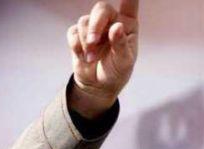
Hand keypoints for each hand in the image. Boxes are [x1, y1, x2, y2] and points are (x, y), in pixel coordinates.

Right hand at [66, 0, 138, 118]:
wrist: (98, 85)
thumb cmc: (117, 72)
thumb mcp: (124, 62)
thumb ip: (121, 45)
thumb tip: (116, 27)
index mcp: (128, 25)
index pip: (130, 4)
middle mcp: (111, 21)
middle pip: (101, 8)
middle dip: (96, 24)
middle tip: (93, 41)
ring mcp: (94, 26)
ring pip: (84, 21)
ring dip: (87, 41)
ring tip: (92, 58)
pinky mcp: (79, 33)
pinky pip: (73, 32)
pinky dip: (77, 46)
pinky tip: (84, 57)